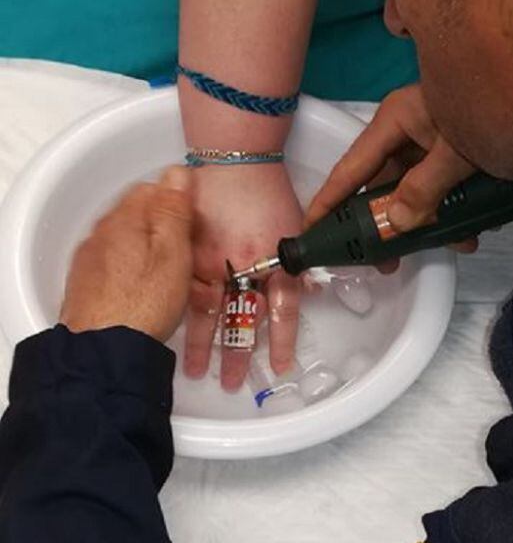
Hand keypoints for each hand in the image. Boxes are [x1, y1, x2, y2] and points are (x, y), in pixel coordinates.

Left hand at [60, 167, 193, 342]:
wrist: (104, 352)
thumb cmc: (142, 306)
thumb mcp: (173, 254)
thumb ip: (174, 210)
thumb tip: (176, 172)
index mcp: (124, 219)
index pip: (153, 189)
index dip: (180, 205)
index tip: (197, 228)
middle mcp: (101, 233)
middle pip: (140, 217)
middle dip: (168, 232)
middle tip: (192, 260)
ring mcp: (91, 260)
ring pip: (129, 244)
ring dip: (153, 255)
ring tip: (176, 285)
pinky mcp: (87, 284)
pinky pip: (117, 267)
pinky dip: (136, 275)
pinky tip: (150, 296)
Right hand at [184, 163, 303, 391]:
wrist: (234, 159)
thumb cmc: (267, 190)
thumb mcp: (296, 225)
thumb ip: (301, 259)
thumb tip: (311, 288)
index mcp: (276, 261)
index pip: (283, 310)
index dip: (281, 341)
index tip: (280, 366)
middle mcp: (244, 267)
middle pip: (241, 320)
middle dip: (236, 356)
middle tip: (232, 384)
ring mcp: (212, 262)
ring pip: (208, 313)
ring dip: (203, 346)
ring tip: (197, 373)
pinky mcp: (187, 254)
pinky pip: (183, 290)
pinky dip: (180, 314)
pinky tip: (171, 331)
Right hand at [305, 83, 477, 269]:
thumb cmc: (495, 111)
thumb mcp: (458, 156)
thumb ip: (423, 191)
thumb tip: (395, 224)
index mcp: (396, 119)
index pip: (351, 167)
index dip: (329, 202)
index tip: (311, 230)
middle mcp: (407, 128)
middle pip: (382, 183)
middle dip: (389, 224)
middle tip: (387, 262)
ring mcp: (431, 139)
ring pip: (415, 190)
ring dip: (431, 222)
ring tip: (454, 245)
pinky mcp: (454, 150)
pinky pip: (441, 186)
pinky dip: (453, 210)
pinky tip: (473, 231)